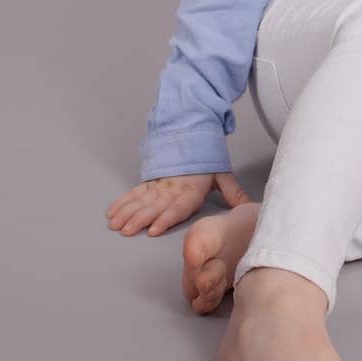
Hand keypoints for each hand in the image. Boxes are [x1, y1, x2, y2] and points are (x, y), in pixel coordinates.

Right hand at [105, 171, 251, 235]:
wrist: (192, 130)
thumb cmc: (208, 158)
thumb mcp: (222, 174)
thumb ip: (233, 192)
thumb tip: (249, 207)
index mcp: (191, 188)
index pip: (178, 206)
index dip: (166, 218)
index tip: (154, 229)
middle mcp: (173, 187)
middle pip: (154, 205)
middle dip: (139, 218)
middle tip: (126, 230)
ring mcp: (159, 183)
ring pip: (141, 199)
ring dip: (126, 212)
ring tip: (115, 224)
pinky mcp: (150, 180)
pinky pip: (134, 192)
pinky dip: (122, 202)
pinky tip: (112, 212)